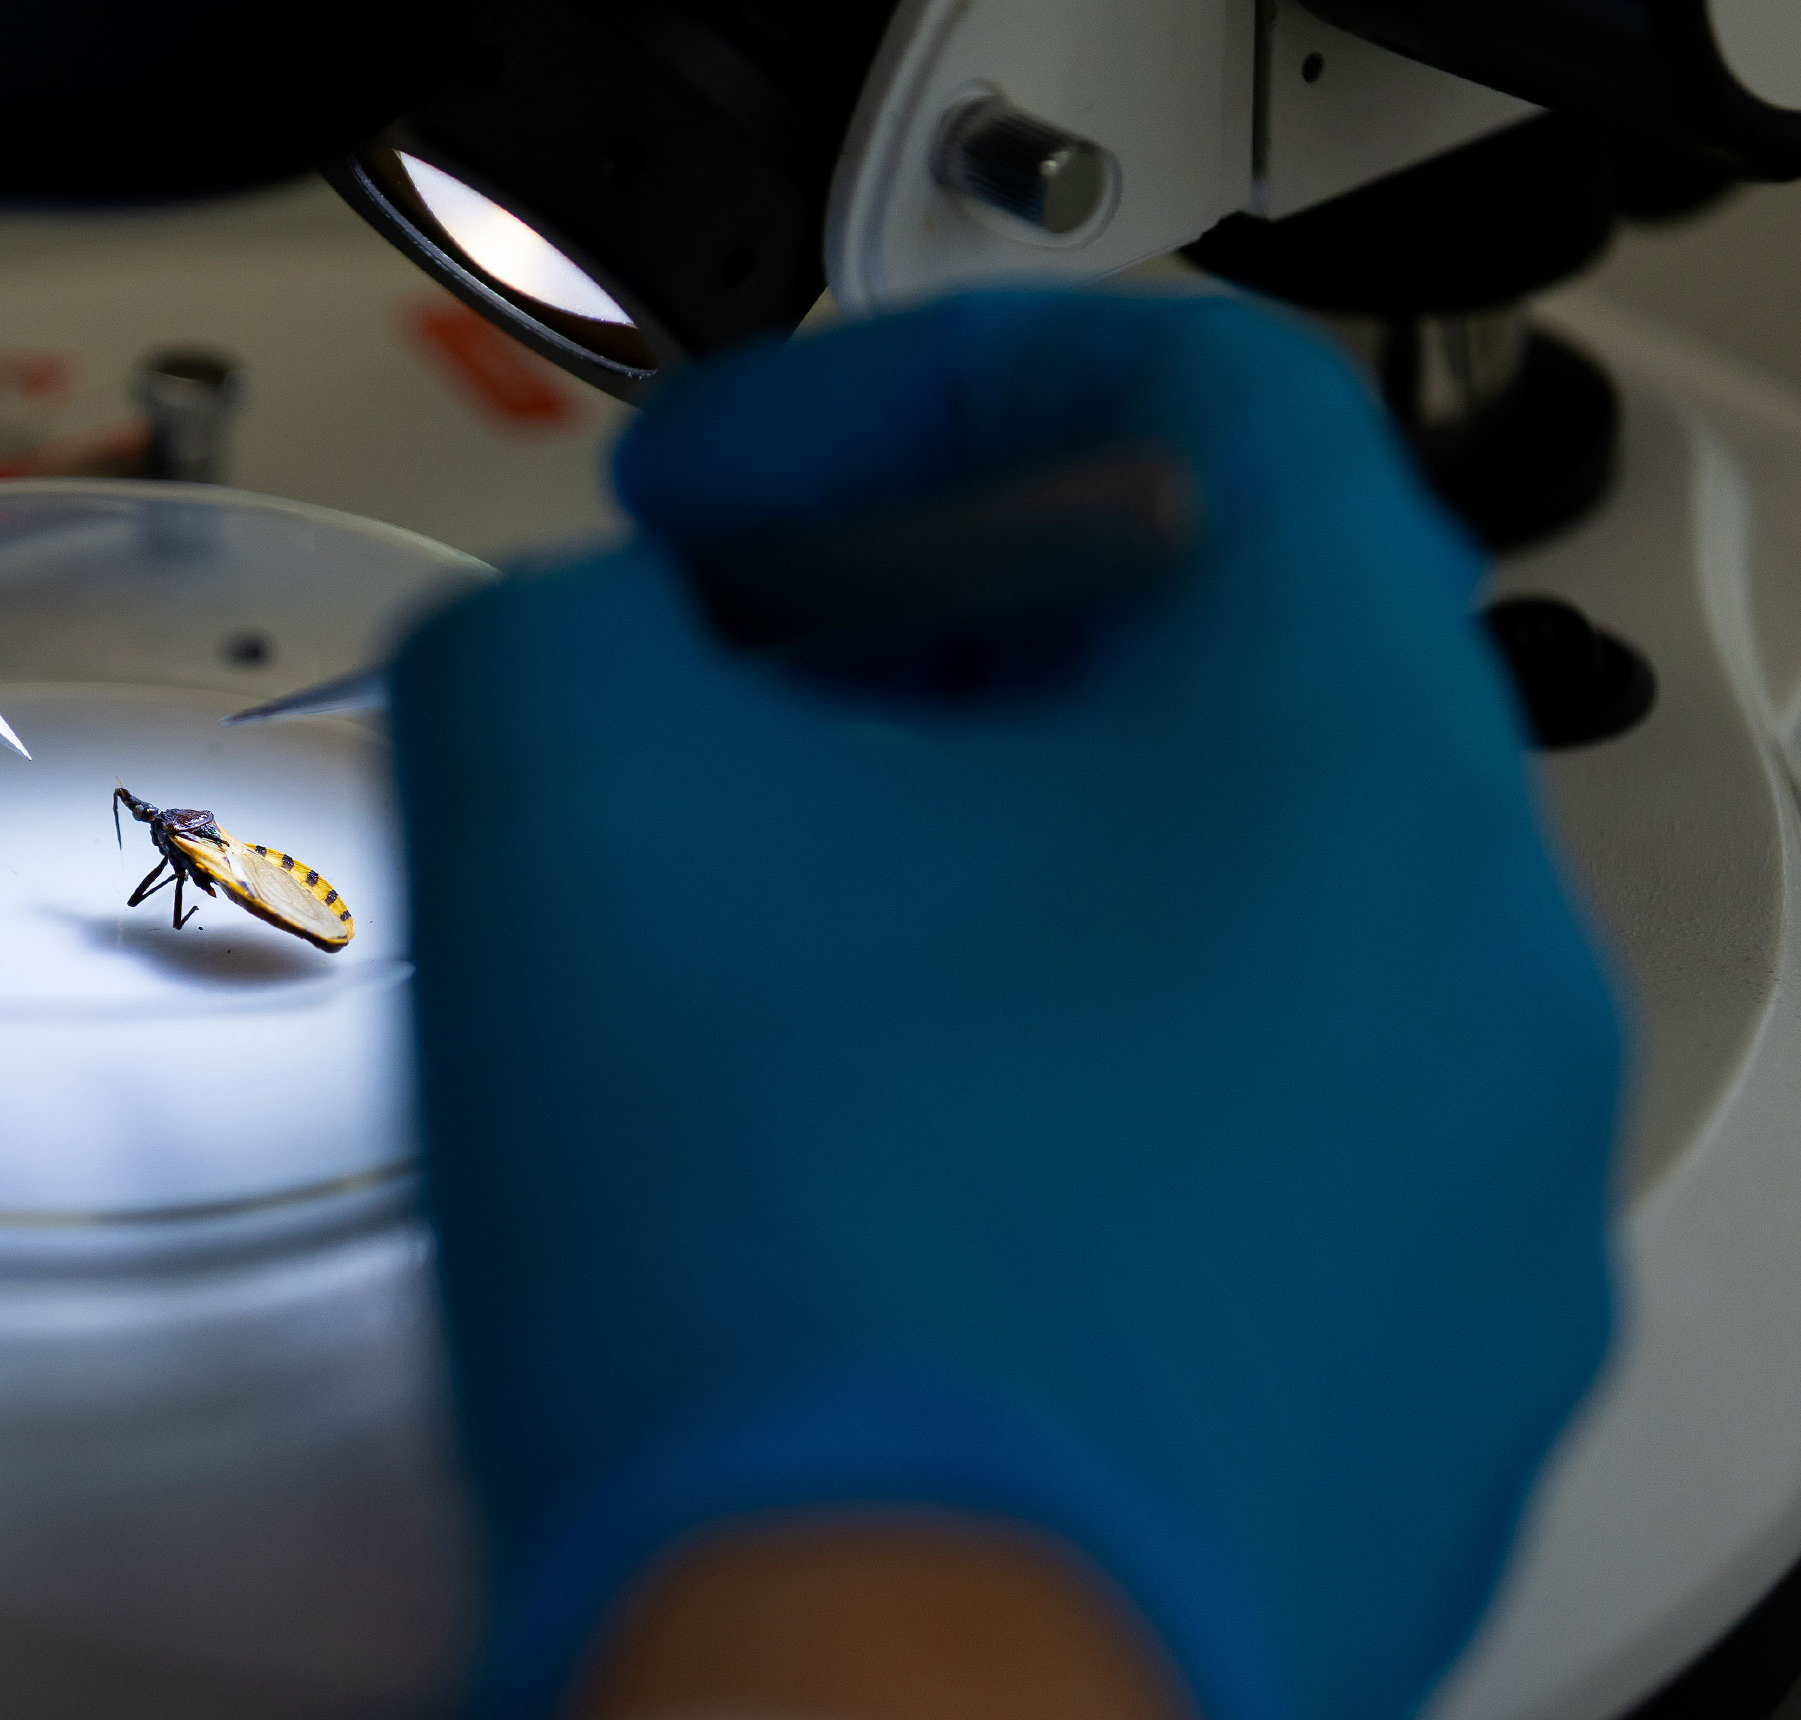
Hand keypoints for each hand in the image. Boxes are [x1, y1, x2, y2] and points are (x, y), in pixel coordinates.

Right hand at [388, 291, 1620, 1719]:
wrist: (872, 1710)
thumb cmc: (793, 1291)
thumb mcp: (563, 789)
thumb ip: (568, 620)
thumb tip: (592, 661)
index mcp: (1340, 767)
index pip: (1193, 402)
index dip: (910, 388)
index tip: (737, 503)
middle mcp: (1469, 995)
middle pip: (1202, 686)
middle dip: (914, 663)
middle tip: (723, 734)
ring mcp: (1453, 1239)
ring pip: (1211, 959)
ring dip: (979, 913)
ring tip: (763, 996)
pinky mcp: (1381, 1430)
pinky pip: (1212, 1190)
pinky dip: (1038, 1135)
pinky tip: (853, 1214)